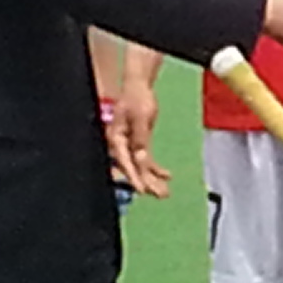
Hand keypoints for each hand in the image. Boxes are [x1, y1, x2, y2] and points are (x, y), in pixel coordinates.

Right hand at [111, 74, 170, 198]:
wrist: (138, 87)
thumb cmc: (138, 99)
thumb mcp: (141, 118)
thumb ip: (140, 139)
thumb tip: (141, 159)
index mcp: (115, 138)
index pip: (124, 162)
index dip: (133, 177)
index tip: (143, 189)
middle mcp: (119, 145)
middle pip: (132, 168)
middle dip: (146, 182)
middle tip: (161, 195)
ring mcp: (128, 145)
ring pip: (139, 166)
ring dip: (152, 179)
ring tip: (165, 193)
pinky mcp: (136, 143)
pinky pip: (145, 159)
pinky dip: (155, 168)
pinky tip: (167, 176)